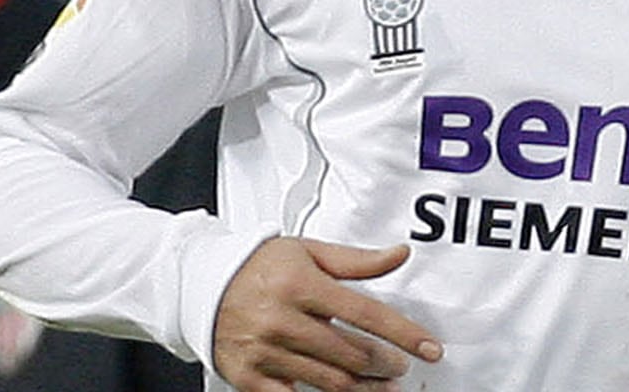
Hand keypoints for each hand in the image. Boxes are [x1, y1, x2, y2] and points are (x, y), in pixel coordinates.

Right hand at [213, 237, 441, 391]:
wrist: (200, 283)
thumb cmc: (259, 266)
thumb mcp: (309, 251)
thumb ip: (357, 260)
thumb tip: (399, 254)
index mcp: (301, 284)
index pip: (366, 314)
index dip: (403, 334)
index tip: (427, 348)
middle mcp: (282, 318)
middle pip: (351, 353)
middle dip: (386, 364)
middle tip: (402, 367)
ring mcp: (264, 350)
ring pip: (328, 380)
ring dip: (364, 388)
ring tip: (383, 387)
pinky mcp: (248, 376)